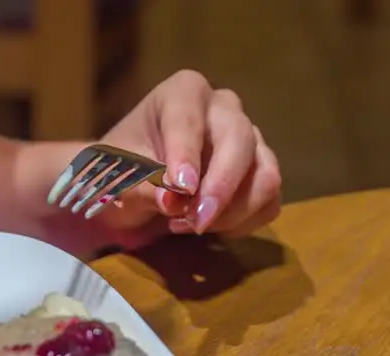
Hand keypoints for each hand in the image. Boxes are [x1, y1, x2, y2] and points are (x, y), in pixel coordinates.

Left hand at [96, 70, 281, 237]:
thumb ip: (142, 185)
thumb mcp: (119, 177)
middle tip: (196, 222)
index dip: (186, 154)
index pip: (190, 118)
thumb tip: (172, 199)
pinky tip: (211, 228)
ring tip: (191, 225)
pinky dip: (244, 223)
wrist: (134, 186)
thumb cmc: (124, 169)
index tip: (181, 189)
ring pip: (266, 174)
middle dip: (220, 187)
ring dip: (233, 211)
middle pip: (240, 140)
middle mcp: (224, 108)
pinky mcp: (261, 174)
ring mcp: (250, 140)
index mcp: (184, 92)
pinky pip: (270, 201)